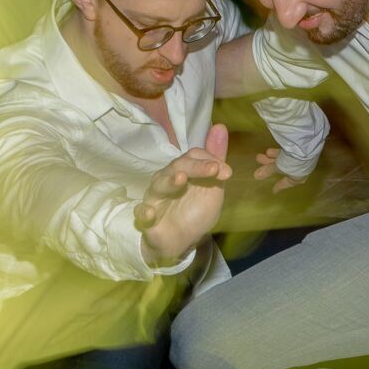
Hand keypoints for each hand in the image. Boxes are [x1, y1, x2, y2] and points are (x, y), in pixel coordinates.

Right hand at [136, 124, 232, 264]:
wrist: (180, 241)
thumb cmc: (194, 211)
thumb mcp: (211, 188)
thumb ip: (215, 161)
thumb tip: (220, 127)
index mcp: (182, 171)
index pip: (193, 156)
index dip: (210, 160)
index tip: (227, 172)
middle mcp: (166, 180)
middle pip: (178, 166)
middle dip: (197, 167)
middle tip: (214, 169)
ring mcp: (155, 198)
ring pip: (159, 184)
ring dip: (170, 181)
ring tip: (181, 179)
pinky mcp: (146, 218)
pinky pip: (141, 212)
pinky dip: (144, 212)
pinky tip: (150, 212)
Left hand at [253, 148, 308, 193]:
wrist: (304, 147)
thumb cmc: (292, 163)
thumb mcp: (278, 168)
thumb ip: (268, 171)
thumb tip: (256, 176)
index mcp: (299, 177)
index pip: (288, 183)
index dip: (280, 186)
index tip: (274, 190)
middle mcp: (301, 168)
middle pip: (283, 169)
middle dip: (270, 166)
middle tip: (259, 163)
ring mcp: (301, 157)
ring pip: (283, 159)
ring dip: (271, 159)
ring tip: (259, 156)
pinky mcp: (300, 147)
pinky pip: (286, 152)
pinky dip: (277, 153)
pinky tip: (269, 151)